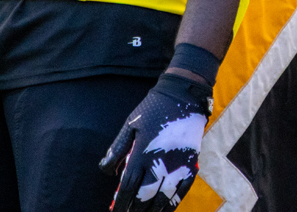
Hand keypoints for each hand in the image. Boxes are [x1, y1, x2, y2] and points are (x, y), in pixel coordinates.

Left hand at [101, 72, 210, 210]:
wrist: (183, 97)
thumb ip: (117, 149)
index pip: (128, 187)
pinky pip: (181, 192)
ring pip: (163, 199)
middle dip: (134, 209)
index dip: (121, 203)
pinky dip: (172, 205)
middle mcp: (160, 163)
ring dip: (152, 210)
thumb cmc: (153, 110)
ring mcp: (177, 166)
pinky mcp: (190, 165)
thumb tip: (106, 170)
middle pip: (144, 197)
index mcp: (142, 153)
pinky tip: (164, 210)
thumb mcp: (130, 124)